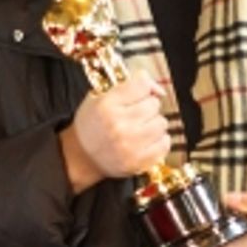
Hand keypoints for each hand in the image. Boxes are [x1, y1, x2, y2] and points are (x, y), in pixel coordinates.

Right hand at [58, 74, 170, 192]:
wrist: (82, 157)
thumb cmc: (91, 125)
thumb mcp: (98, 97)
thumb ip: (127, 86)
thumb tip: (156, 88)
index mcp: (107, 105)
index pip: (142, 85)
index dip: (144, 87)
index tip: (141, 93)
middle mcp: (118, 124)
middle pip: (154, 104)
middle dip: (147, 106)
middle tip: (137, 113)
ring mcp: (129, 144)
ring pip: (161, 123)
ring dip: (154, 123)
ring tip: (141, 127)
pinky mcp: (138, 161)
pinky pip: (164, 143)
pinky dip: (159, 140)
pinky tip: (147, 139)